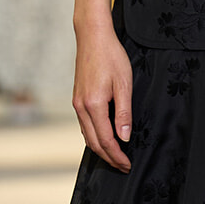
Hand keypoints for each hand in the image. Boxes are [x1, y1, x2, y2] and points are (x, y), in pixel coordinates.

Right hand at [72, 23, 132, 171]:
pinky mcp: (77, 99)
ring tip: (115, 157)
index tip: (127, 164)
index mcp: (93, 105)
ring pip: (87, 136)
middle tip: (123, 166)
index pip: (106, 140)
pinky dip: (94, 137)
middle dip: (109, 158)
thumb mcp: (124, 84)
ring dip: (101, 149)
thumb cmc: (111, 56)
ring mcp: (77, 103)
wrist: (92, 37)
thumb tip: (124, 137)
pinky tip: (103, 139)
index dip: (117, 156)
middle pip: (94, 143)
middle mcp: (81, 107)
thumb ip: (124, 113)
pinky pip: (84, 125)